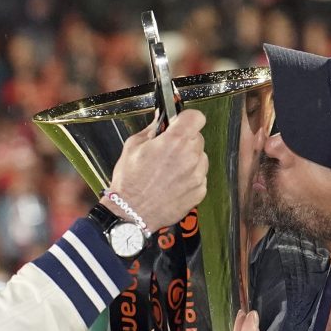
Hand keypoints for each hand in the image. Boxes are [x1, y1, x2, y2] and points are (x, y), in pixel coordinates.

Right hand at [105, 108, 207, 231]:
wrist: (131, 214)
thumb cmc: (129, 182)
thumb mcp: (133, 146)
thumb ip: (152, 129)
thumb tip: (161, 119)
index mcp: (175, 141)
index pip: (196, 117)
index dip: (187, 119)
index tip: (180, 123)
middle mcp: (190, 157)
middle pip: (198, 138)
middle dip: (185, 141)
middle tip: (167, 150)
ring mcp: (197, 176)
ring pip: (200, 158)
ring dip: (189, 159)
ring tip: (169, 170)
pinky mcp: (199, 192)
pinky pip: (199, 176)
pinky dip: (189, 177)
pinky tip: (172, 183)